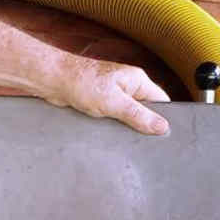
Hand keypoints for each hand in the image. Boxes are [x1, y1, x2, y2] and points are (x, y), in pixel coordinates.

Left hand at [43, 57, 170, 135]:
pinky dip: (113, 126)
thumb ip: (138, 115)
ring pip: (130, 116)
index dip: (165, 118)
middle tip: (141, 139)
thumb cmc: (81, 82)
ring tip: (123, 135)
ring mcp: (115, 95)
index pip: (161, 101)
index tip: (164, 134)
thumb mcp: (114, 102)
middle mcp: (128, 86)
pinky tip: (109, 132)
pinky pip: (115, 118)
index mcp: (137, 81)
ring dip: (126, 127)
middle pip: (147, 110)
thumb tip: (161, 126)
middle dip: (144, 125)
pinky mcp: (102, 103)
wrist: (54, 80)